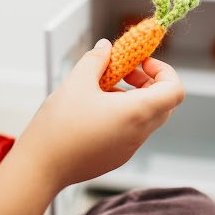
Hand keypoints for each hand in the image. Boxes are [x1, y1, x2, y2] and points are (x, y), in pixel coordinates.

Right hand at [15, 38, 183, 189]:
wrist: (40, 168)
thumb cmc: (59, 126)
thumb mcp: (77, 82)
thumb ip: (96, 59)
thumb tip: (105, 46)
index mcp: (136, 113)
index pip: (174, 90)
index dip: (164, 71)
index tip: (141, 62)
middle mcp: (139, 133)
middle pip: (162, 103)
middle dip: (147, 81)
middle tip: (123, 71)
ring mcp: (129, 148)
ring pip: (145, 117)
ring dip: (132, 97)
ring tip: (102, 87)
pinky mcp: (116, 157)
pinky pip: (131, 130)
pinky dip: (123, 113)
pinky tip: (94, 108)